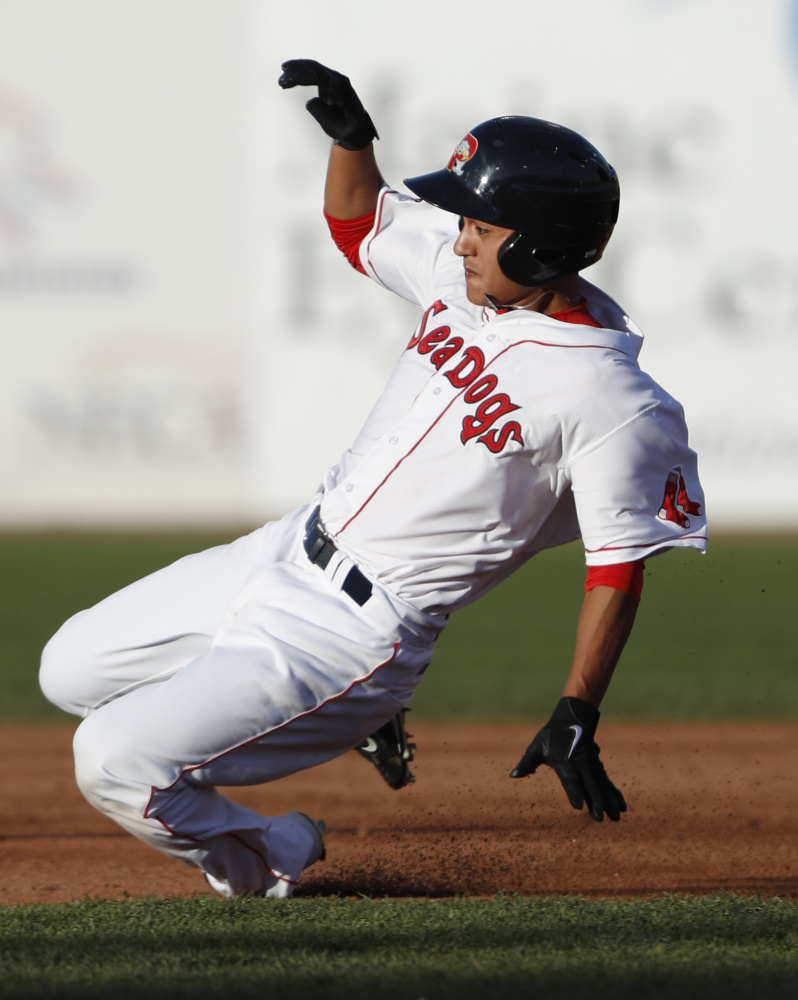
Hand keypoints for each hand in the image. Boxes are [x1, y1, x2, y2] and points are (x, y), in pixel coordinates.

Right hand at [278, 58, 377, 150]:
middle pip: (316, 68)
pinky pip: (313, 71)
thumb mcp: (337, 128)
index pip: (321, 77)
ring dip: (296, 70)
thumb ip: (324, 115)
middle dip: (297, 72)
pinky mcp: (329, 80)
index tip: (288, 81)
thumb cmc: (346, 128)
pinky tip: (288, 74)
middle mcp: (339, 80)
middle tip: (281, 82)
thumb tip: (309, 102)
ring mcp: (334, 78)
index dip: (303, 76)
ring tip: (282, 80)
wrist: (357, 125)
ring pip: (313, 67)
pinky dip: (300, 72)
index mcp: (342, 91)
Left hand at [510, 696, 626, 821]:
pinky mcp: (598, 769)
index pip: (570, 780)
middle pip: (590, 787)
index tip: (578, 806)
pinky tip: (621, 807)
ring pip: (602, 787)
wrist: (572, 719)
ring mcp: (592, 768)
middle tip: (599, 818)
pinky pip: (608, 783)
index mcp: (565, 764)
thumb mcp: (536, 747)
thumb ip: (527, 763)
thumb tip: (513, 775)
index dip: (574, 792)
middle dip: (595, 802)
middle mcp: (581, 767)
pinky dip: (615, 794)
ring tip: (616, 817)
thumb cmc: (551, 736)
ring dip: (609, 801)